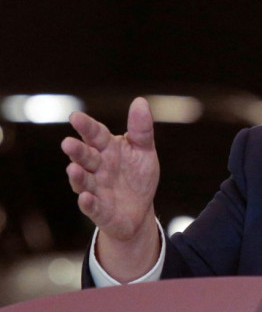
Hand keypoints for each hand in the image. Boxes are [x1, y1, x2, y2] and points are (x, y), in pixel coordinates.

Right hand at [62, 97, 160, 278]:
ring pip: (84, 181)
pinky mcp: (99, 210)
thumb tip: (140, 101)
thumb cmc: (137, 175)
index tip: (75, 117)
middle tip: (68, 143)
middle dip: (77, 151)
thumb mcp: (144, 150)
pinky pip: (92, 206)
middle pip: (86, 156)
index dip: (86, 126)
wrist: (139, 210)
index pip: (96, 134)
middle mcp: (98, 167)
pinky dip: (88, 202)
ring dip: (78, 176)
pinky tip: (86, 197)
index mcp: (108, 149)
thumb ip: (141, 129)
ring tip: (73, 168)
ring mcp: (96, 189)